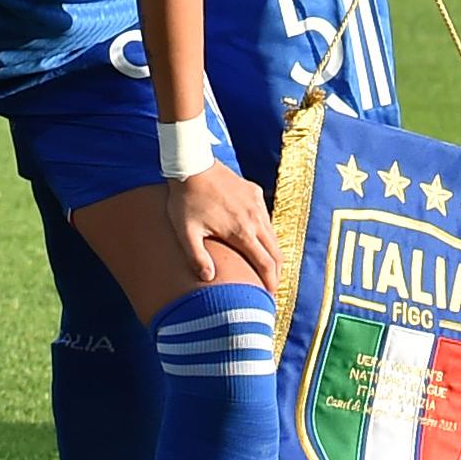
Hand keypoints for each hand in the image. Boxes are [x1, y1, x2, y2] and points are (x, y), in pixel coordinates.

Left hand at [166, 163, 280, 292]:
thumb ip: (196, 257)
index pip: (265, 264)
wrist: (191, 164)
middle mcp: (255, 219)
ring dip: (272, 253)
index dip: (270, 282)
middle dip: (276, 272)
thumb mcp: (185, 231)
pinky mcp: (254, 192)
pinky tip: (257, 239)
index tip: (270, 295)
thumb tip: (208, 278)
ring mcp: (257, 204)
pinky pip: (266, 218)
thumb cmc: (184, 200)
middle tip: (271, 286)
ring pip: (273, 235)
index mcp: (242, 232)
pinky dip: (266, 233)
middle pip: (276, 253)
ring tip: (266, 267)